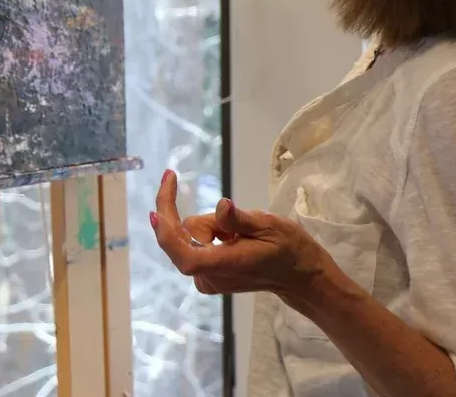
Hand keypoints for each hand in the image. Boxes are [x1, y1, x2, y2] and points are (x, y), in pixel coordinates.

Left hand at [151, 169, 338, 306]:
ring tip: (238, 228)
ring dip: (205, 224)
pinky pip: (194, 246)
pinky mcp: (209, 277)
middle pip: (178, 241)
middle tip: (170, 176)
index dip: (165, 232)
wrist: (299, 275)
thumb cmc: (288, 248)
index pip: (185, 254)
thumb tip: (222, 207)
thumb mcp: (270, 225)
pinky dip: (204, 232)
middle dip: (174, 210)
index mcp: (225, 265)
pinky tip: (230, 234)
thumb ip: (240, 219)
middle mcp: (211, 277)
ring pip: (189, 239)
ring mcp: (209, 280)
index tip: (157, 206)